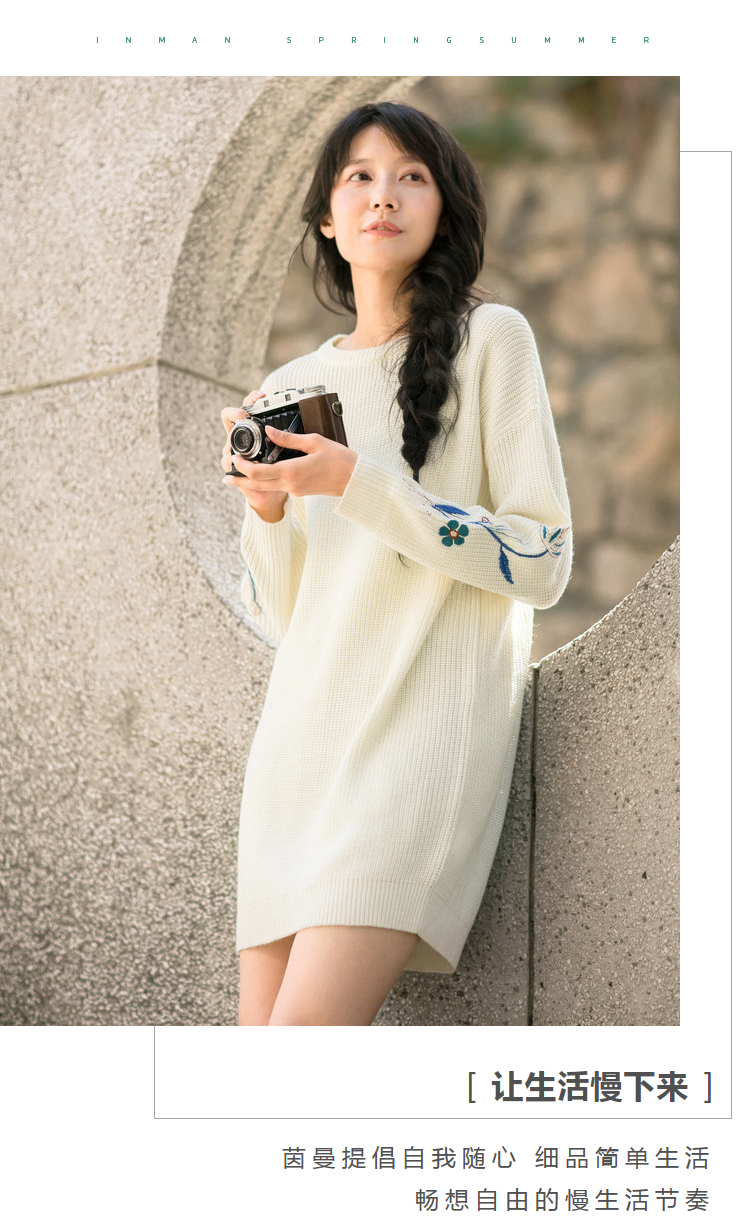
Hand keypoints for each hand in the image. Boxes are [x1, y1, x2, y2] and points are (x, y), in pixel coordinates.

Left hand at [226, 424, 358, 500]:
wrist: (354, 480)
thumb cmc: (339, 460)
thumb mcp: (313, 442)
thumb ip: (288, 438)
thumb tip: (269, 431)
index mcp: (291, 471)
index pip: (259, 472)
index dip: (243, 467)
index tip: (234, 459)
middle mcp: (290, 484)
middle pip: (257, 485)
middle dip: (240, 480)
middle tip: (225, 477)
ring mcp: (294, 490)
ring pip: (266, 488)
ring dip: (250, 482)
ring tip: (236, 478)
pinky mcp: (299, 491)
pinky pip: (276, 487)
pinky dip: (265, 482)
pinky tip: (261, 475)